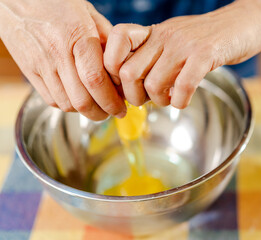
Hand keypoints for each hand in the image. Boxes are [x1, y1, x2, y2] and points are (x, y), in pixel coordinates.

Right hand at [0, 0, 125, 119]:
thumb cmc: (57, 3)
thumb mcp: (89, 14)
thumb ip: (107, 40)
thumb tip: (123, 66)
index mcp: (77, 35)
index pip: (96, 80)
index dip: (111, 100)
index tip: (121, 107)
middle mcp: (56, 53)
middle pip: (81, 99)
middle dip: (101, 112)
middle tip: (112, 112)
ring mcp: (40, 64)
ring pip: (66, 103)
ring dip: (86, 111)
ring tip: (97, 107)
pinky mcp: (28, 70)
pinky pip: (50, 99)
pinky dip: (67, 105)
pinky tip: (78, 98)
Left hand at [104, 0, 260, 108]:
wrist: (244, 23)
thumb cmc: (207, 38)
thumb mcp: (173, 41)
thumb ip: (153, 57)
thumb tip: (132, 87)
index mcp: (153, 33)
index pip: (115, 43)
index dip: (113, 71)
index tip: (127, 86)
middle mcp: (164, 36)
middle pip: (128, 73)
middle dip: (135, 96)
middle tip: (149, 100)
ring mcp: (184, 44)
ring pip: (153, 84)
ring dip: (160, 101)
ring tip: (171, 98)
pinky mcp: (206, 54)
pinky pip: (183, 85)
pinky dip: (181, 101)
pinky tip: (184, 100)